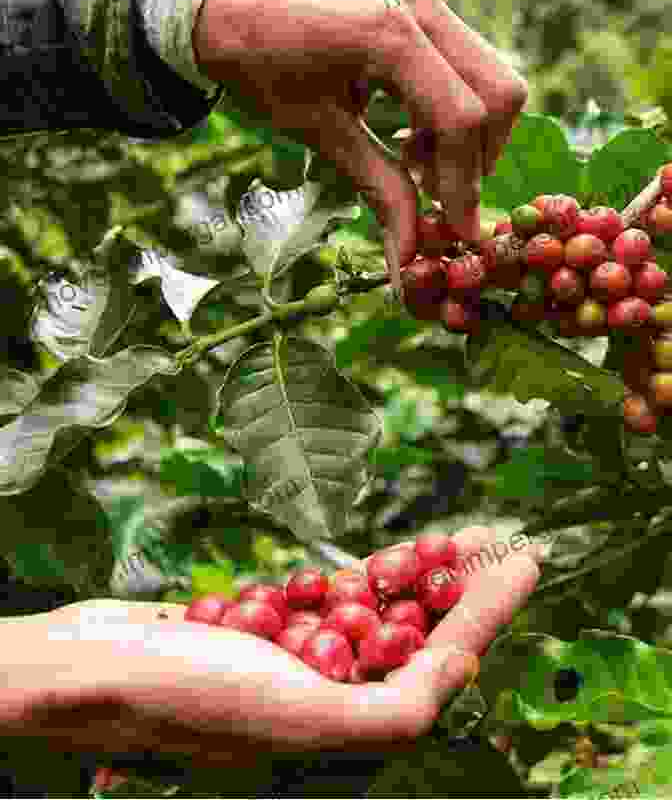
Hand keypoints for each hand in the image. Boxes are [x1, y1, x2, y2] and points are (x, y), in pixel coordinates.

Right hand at [0, 527, 540, 771]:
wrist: (91, 668)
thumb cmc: (191, 699)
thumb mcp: (305, 718)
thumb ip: (392, 711)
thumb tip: (461, 679)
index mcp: (344, 737)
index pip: (438, 669)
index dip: (488, 615)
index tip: (525, 563)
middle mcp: (325, 703)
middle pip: (414, 635)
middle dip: (462, 586)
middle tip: (499, 538)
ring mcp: (294, 663)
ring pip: (377, 611)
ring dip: (422, 571)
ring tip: (462, 534)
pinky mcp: (265, 631)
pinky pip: (329, 597)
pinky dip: (364, 572)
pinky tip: (394, 552)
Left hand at [191, 0, 526, 273]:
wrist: (221, 1)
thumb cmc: (256, 64)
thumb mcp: (316, 131)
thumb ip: (376, 189)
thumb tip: (408, 258)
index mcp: (389, 33)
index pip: (461, 118)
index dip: (463, 184)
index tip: (456, 234)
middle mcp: (421, 6)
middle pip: (499, 93)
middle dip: (477, 159)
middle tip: (437, 201)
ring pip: (490, 78)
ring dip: (468, 136)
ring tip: (413, 167)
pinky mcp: (422, 7)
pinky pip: (466, 66)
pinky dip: (452, 110)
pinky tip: (408, 137)